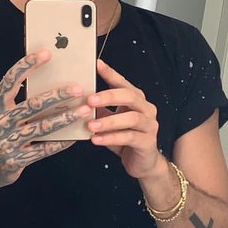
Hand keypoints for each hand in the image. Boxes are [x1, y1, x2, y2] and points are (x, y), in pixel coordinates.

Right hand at [0, 51, 90, 194]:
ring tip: (84, 110)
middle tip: (78, 89)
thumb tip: (51, 83)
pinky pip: (44, 149)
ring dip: (66, 117)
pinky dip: (61, 142)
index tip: (47, 53)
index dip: (28, 65)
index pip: (10, 80)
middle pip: (33, 104)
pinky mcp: (16, 160)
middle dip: (58, 95)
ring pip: (43, 127)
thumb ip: (17, 102)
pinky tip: (76, 136)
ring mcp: (7, 142)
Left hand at [86, 59, 160, 178]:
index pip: (124, 83)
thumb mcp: (110, 121)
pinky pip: (130, 138)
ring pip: (131, 118)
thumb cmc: (124, 139)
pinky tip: (96, 140)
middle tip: (90, 100)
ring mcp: (150, 126)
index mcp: (137, 100)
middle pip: (130, 96)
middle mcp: (146, 109)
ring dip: (109, 121)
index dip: (111, 74)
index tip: (97, 64)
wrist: (142, 163)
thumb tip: (78, 99)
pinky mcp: (148, 143)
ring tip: (90, 125)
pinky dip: (111, 138)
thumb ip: (100, 110)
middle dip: (109, 96)